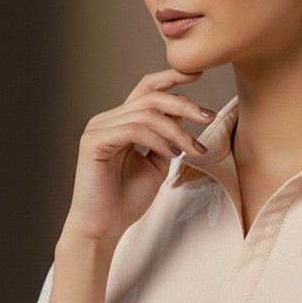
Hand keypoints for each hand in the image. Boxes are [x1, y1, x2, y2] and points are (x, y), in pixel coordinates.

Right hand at [62, 68, 214, 243]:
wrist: (104, 228)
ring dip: (177, 131)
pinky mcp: (93, 141)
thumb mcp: (157, 165)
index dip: (172, 77)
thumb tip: (184, 116)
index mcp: (120, 121)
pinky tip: (172, 154)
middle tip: (208, 116)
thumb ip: (168, 140)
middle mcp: (107, 119)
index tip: (198, 73)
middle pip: (150, 96)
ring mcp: (98, 128)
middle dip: (183, 103)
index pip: (146, 89)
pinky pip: (133, 129)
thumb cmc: (127, 200)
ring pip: (145, 113)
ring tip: (193, 150)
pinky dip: (158, 139)